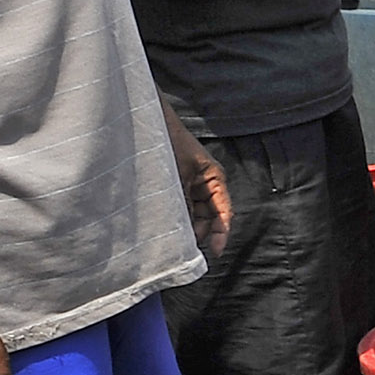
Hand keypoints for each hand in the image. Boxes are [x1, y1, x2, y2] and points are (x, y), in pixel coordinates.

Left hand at [166, 112, 229, 256]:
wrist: (150, 122)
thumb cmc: (170, 143)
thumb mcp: (178, 177)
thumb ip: (183, 204)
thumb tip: (185, 232)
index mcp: (215, 179)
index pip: (224, 212)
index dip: (222, 233)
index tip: (216, 252)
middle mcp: (206, 183)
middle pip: (210, 216)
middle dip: (202, 231)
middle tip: (187, 247)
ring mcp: (192, 184)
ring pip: (195, 213)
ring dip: (188, 224)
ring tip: (175, 237)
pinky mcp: (177, 184)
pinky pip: (182, 205)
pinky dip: (177, 215)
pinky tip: (167, 224)